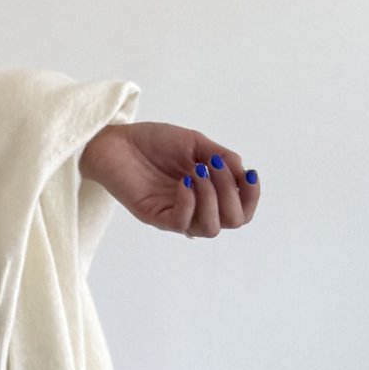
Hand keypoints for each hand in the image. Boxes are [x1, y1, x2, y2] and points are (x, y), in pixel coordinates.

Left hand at [79, 121, 260, 237]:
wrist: (116, 141)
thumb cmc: (154, 142)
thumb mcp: (196, 144)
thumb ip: (222, 158)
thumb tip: (243, 173)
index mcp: (208, 193)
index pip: (241, 211)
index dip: (252, 196)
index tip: (249, 173)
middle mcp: (195, 208)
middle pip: (232, 222)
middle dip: (232, 193)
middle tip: (213, 167)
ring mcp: (175, 214)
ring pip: (211, 228)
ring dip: (213, 198)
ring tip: (197, 172)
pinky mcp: (155, 217)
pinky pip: (182, 223)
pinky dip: (190, 201)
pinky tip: (183, 181)